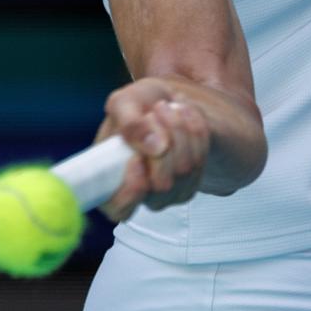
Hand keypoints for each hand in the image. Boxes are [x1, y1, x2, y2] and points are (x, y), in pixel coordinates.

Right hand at [96, 78, 211, 222]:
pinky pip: (201, 160)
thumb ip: (130, 123)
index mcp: (108, 182)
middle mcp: (138, 194)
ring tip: (167, 107)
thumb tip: (153, 146)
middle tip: (155, 111)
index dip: (131, 190)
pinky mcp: (190, 182)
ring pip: (185, 171)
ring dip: (180, 131)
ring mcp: (166, 192)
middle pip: (161, 186)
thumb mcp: (123, 103)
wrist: (162, 102)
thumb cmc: (134, 107)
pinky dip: (195, 131)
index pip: (118, 208)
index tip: (136, 159)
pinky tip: (184, 115)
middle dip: (164, 142)